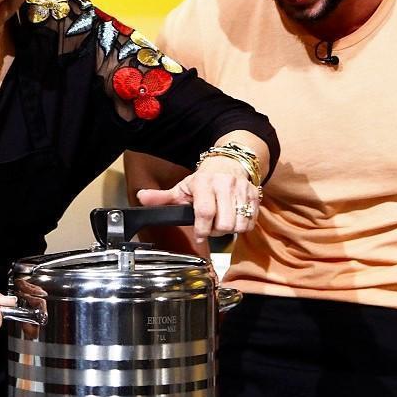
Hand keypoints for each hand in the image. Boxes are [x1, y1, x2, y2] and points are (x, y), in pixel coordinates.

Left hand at [136, 155, 257, 242]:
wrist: (230, 162)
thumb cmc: (204, 179)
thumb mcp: (182, 187)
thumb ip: (162, 197)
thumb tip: (141, 198)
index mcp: (204, 183)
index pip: (205, 212)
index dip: (202, 229)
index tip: (200, 234)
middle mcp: (224, 185)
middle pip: (224, 223)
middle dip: (216, 231)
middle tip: (211, 226)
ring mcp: (241, 190)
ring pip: (239, 224)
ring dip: (230, 230)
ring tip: (222, 223)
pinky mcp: (254, 196)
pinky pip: (251, 222)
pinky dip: (242, 226)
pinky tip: (234, 219)